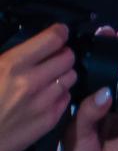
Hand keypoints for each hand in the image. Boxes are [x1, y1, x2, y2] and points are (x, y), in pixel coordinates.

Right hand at [0, 25, 75, 150]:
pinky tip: (47, 94)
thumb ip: (11, 57)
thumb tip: (30, 47)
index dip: (58, 33)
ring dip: (64, 73)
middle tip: (55, 55)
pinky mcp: (52, 118)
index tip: (59, 32)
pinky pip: (67, 96)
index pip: (52, 40)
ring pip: (72, 76)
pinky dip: (61, 92)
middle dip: (63, 53)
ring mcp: (45, 101)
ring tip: (51, 76)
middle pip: (68, 57)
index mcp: (13, 65)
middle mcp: (33, 81)